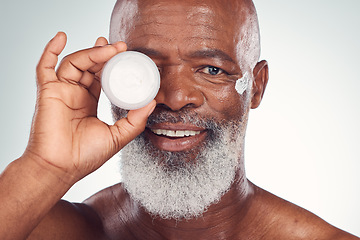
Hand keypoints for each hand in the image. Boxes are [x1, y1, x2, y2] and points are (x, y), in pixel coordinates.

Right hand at [23, 32, 154, 183]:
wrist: (62, 168)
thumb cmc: (85, 156)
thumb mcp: (118, 136)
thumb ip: (135, 120)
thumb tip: (153, 102)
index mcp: (89, 102)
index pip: (101, 76)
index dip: (112, 64)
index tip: (125, 55)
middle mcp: (75, 94)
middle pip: (89, 66)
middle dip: (104, 53)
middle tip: (121, 46)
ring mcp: (61, 91)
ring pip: (74, 63)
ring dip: (92, 52)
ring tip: (108, 47)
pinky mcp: (48, 92)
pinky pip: (44, 66)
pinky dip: (50, 50)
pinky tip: (61, 37)